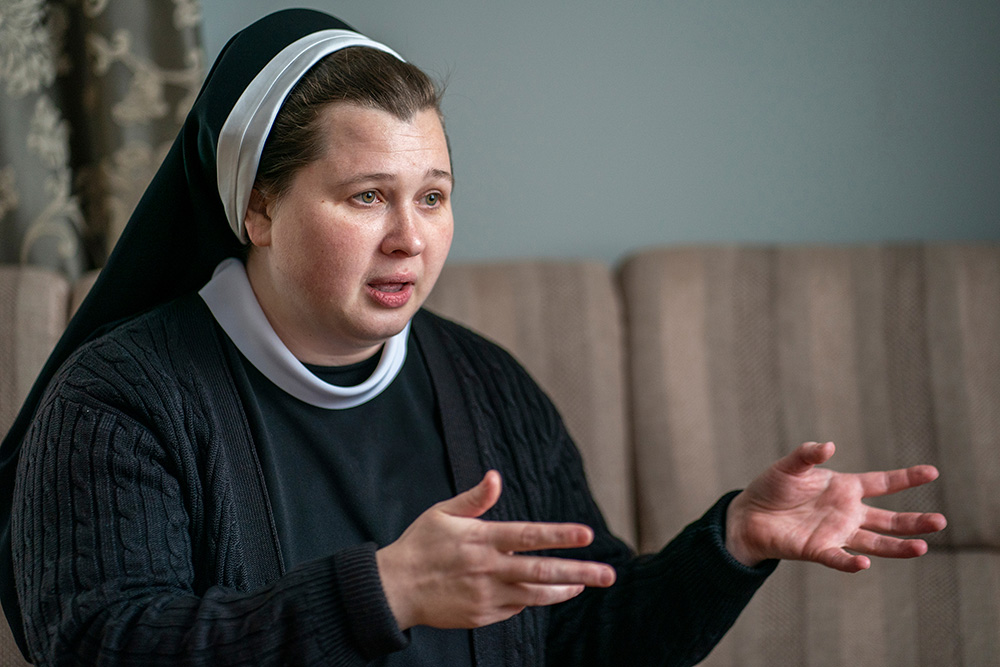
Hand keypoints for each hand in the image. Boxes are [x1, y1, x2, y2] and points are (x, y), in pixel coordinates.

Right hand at [375, 470, 615, 629]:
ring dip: (563, 589)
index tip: (587, 534)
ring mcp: (486, 596)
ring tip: (584, 583)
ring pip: (535, 595)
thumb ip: (475, 498)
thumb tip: (496, 476)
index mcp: (481, 539)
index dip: (559, 535)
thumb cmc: (420, 545)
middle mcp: (488, 569)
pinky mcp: (482, 616)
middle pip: (542, 571)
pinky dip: (531, 599)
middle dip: (580, 572)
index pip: (529, 536)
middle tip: (608, 574)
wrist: (394, 589)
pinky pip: (515, 607)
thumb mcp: (443, 513)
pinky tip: (541, 592)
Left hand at [725, 441, 946, 572]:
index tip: (932, 472)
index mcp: (845, 488)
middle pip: (889, 519)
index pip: (882, 483)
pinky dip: (850, 562)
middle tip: (940, 522)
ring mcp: (836, 533)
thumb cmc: (772, 487)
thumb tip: (828, 446)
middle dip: (914, 521)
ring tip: (922, 547)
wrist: (748, 514)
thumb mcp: (790, 465)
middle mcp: (847, 513)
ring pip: (875, 543)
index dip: (906, 478)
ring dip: (897, 547)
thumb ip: (808, 454)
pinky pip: (838, 558)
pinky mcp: (818, 549)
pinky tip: (864, 564)